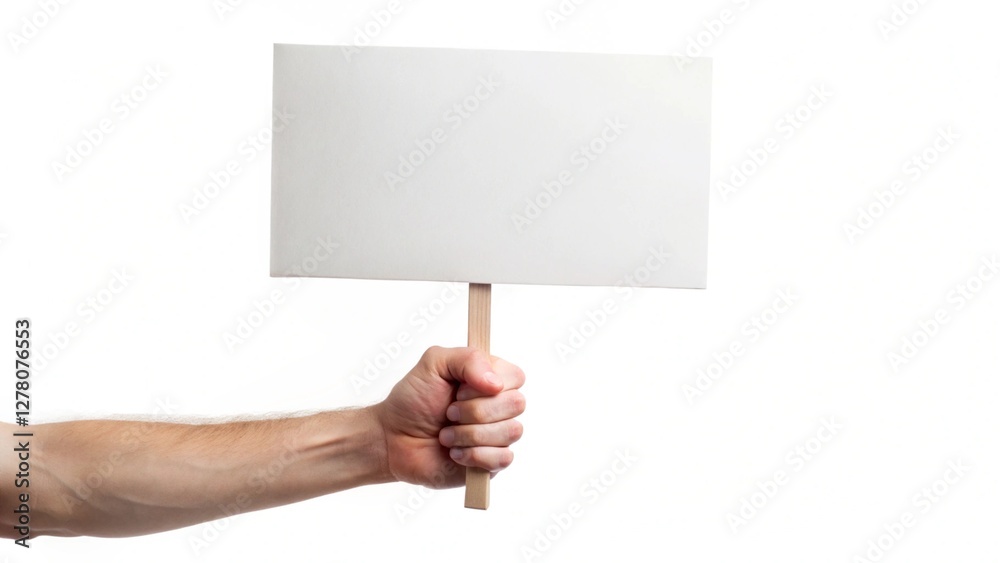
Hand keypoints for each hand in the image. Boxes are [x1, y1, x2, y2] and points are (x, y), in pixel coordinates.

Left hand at [372, 346, 525, 488]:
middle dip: (475, 410)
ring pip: (511, 431)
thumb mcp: (433, 363)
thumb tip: (496, 383)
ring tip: (446, 435)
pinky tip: (454, 453)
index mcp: (490, 379)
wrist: (393, 439)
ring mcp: (497, 435)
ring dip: (470, 434)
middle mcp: (498, 406)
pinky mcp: (492, 462)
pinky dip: (473, 455)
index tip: (459, 390)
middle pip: (517, 404)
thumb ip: (467, 358)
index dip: (490, 384)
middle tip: (448, 412)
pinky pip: (503, 458)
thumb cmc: (413, 400)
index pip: (516, 377)